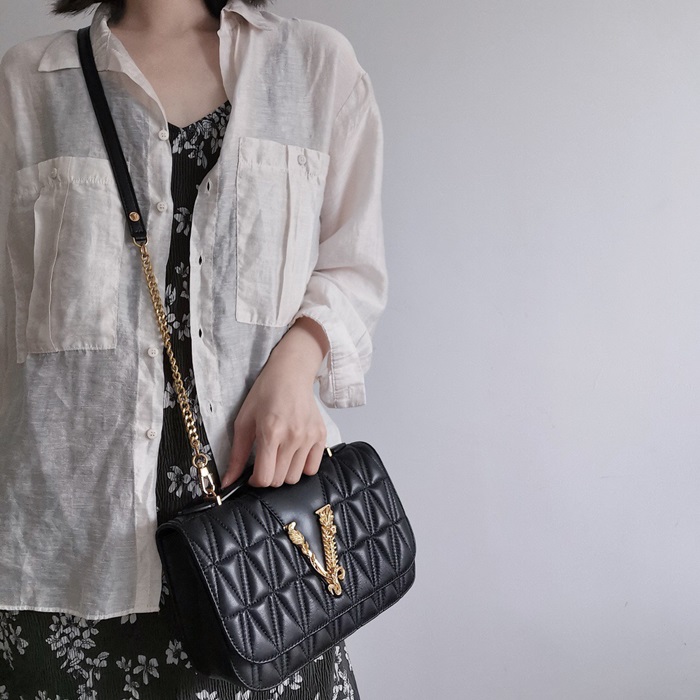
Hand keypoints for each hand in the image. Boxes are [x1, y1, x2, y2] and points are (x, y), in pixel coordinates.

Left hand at [221, 317, 329, 488]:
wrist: (291, 374)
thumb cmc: (265, 393)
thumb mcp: (243, 421)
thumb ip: (237, 455)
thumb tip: (228, 482)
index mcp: (271, 432)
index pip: (265, 477)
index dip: (254, 482)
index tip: (252, 476)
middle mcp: (293, 436)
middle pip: (279, 480)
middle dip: (268, 476)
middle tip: (264, 462)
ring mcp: (309, 437)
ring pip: (295, 477)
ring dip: (284, 473)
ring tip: (278, 456)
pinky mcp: (321, 436)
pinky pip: (312, 468)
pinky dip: (301, 467)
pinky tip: (293, 455)